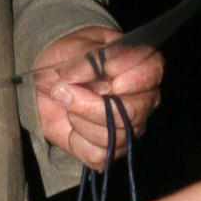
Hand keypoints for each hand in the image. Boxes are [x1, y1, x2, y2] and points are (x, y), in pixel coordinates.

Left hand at [32, 29, 164, 169]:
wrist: (47, 80)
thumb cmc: (68, 59)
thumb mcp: (75, 46)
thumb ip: (87, 57)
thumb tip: (90, 79)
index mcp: (142, 66)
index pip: (152, 71)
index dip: (131, 75)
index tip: (106, 70)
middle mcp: (143, 100)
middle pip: (133, 111)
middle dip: (92, 104)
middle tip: (63, 89)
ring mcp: (129, 127)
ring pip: (113, 134)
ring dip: (79, 116)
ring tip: (64, 99)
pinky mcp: (110, 150)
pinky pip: (99, 153)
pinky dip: (76, 138)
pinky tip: (70, 121)